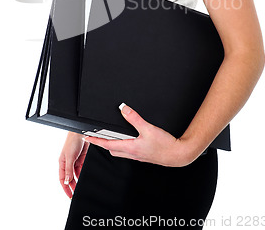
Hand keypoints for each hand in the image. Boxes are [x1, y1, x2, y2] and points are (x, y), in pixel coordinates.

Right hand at [59, 132, 89, 198]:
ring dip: (78, 181)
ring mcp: (75, 162)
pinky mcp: (82, 159)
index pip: (62, 179)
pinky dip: (83, 174)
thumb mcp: (69, 157)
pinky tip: (85, 179)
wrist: (81, 134)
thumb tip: (66, 181)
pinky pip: (82, 169)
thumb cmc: (72, 142)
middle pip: (69, 178)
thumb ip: (68, 169)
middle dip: (72, 186)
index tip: (69, 195)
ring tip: (82, 188)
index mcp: (62, 163)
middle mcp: (68, 164)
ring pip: (76, 175)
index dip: (65, 188)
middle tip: (76, 194)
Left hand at [82, 104, 196, 166]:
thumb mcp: (148, 128)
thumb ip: (135, 118)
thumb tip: (123, 108)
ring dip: (112, 144)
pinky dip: (123, 145)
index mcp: (131, 147)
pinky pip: (128, 150)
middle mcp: (132, 153)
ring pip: (120, 150)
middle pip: (111, 149)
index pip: (108, 144)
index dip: (96, 140)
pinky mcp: (144, 154)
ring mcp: (138, 154)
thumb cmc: (165, 146)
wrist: (178, 155)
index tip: (87, 137)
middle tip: (94, 137)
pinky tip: (127, 139)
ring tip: (107, 137)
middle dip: (102, 143)